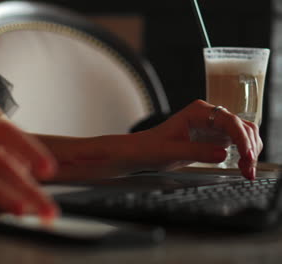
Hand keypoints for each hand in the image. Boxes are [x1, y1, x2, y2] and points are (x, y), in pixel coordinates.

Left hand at [138, 100, 261, 179]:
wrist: (141, 152)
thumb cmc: (151, 148)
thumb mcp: (171, 152)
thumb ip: (197, 152)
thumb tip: (223, 154)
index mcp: (198, 112)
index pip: (229, 121)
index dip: (241, 139)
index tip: (246, 157)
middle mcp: (208, 115)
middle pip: (242, 126)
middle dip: (250, 147)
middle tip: (248, 169)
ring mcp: (213, 126)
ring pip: (243, 134)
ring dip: (250, 151)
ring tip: (247, 171)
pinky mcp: (213, 137)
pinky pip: (236, 143)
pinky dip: (243, 154)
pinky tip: (243, 167)